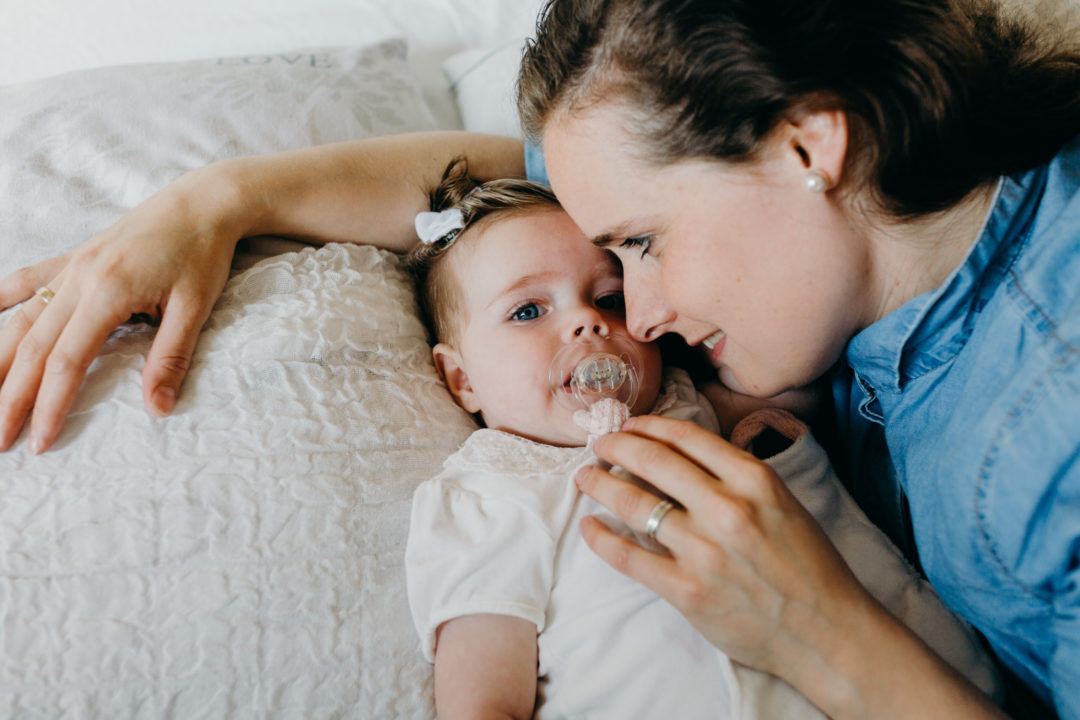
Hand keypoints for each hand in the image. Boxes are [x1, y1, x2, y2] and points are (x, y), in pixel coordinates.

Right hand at [0, 173, 238, 453]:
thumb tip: (158, 408)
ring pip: (20, 318)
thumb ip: (171, 357)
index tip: (38, 443)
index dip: (49, 405)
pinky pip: (26, 279)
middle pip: (32, 347)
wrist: (202, 203)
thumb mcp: (195, 307)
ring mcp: (72, 265)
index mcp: (107, 292)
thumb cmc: (202, 254)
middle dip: (10, 397)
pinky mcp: (74, 257)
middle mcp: (78, 278)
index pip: (65, 362)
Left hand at [575, 414, 876, 701]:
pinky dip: (602, 539)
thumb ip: (737, 477)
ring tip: (586, 477)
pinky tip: (589, 528)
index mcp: (753, 480)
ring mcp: (703, 550)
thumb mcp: (783, 502)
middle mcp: (726, 508)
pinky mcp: (686, 590)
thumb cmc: (808, 565)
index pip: (686, 437)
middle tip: (599, 443)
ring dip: (601, 485)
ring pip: (634, 504)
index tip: (629, 425)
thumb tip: (682, 456)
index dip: (649, 426)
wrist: (826, 631)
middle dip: (617, 446)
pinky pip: (629, 557)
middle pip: (653, 462)